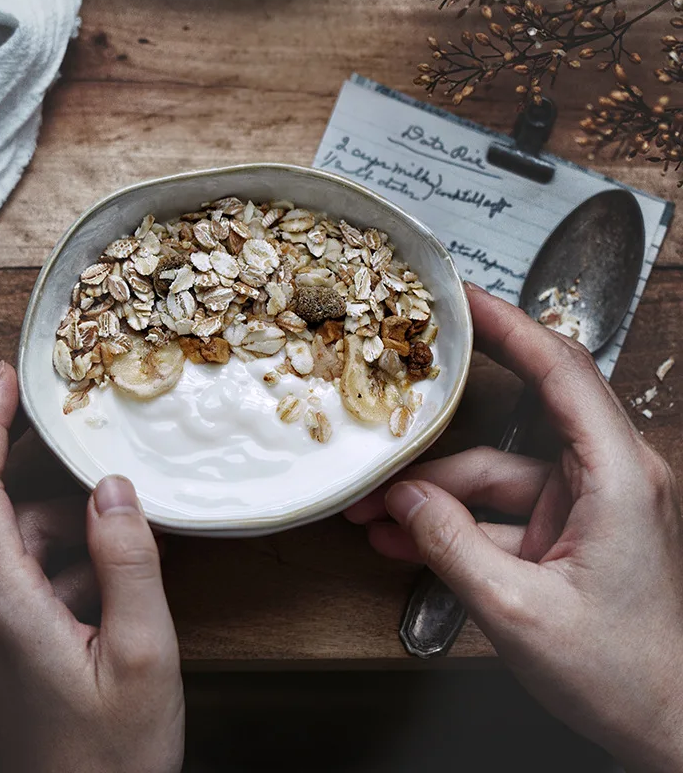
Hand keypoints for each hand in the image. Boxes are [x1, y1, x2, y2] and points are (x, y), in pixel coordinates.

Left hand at [0, 362, 183, 772]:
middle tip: (70, 447)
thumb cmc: (114, 753)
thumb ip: (129, 560)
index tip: (6, 378)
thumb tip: (110, 486)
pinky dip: (39, 556)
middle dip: (5, 455)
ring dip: (42, 521)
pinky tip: (91, 596)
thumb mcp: (146, 653)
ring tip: (108, 566)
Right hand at [346, 283, 682, 772]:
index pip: (561, 371)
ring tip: (374, 511)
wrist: (667, 730)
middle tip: (391, 405)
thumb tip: (403, 501)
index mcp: (618, 477)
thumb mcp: (520, 611)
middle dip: (440, 430)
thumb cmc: (624, 676)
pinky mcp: (561, 530)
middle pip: (512, 419)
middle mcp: (604, 477)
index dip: (509, 325)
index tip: (461, 298)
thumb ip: (452, 547)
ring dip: (432, 494)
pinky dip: (449, 524)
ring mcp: (580, 504)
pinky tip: (402, 538)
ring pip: (491, 475)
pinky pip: (494, 512)